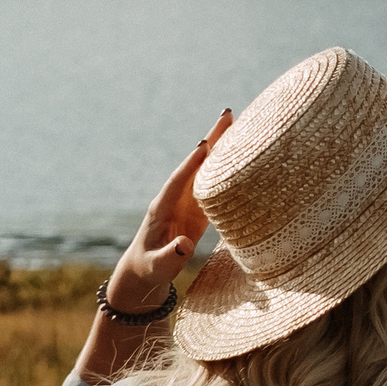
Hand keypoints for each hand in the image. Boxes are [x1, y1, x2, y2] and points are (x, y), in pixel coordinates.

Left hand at [104, 109, 232, 313]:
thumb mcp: (158, 267)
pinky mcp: (197, 209)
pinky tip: (241, 154)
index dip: (192, 163)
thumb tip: (186, 245)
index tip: (205, 145)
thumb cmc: (149, 270)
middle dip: (211, 140)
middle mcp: (175, 198)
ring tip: (239, 123)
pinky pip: (214, 184)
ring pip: (207, 169)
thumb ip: (171, 257)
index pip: (179, 180)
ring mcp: (187, 201)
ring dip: (222, 147)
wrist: (144, 272)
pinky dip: (227, 168)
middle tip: (228, 114)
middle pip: (196, 164)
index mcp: (162, 207)